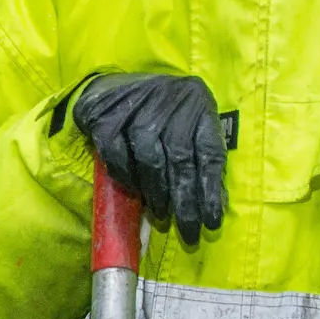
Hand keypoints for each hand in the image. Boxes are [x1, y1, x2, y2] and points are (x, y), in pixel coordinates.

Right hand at [72, 72, 228, 244]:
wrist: (112, 87)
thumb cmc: (159, 115)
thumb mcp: (187, 128)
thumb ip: (199, 160)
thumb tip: (213, 208)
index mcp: (198, 103)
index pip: (209, 151)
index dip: (212, 190)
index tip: (211, 222)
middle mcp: (170, 99)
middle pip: (181, 157)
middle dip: (185, 201)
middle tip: (188, 231)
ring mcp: (136, 104)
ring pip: (150, 156)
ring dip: (156, 192)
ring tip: (162, 215)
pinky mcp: (106, 115)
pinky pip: (117, 154)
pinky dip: (127, 177)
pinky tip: (135, 192)